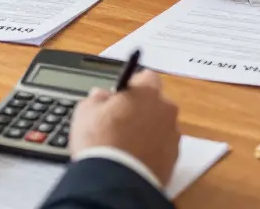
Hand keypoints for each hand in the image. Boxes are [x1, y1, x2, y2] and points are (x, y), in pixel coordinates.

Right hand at [70, 70, 179, 185]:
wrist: (115, 182)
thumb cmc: (100, 142)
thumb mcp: (86, 113)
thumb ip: (96, 99)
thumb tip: (100, 95)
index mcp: (147, 93)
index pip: (147, 77)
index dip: (134, 85)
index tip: (121, 96)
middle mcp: (165, 110)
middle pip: (156, 103)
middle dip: (142, 109)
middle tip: (121, 122)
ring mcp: (172, 135)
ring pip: (161, 126)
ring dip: (149, 131)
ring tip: (127, 145)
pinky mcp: (174, 158)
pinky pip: (163, 148)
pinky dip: (152, 151)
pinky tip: (135, 159)